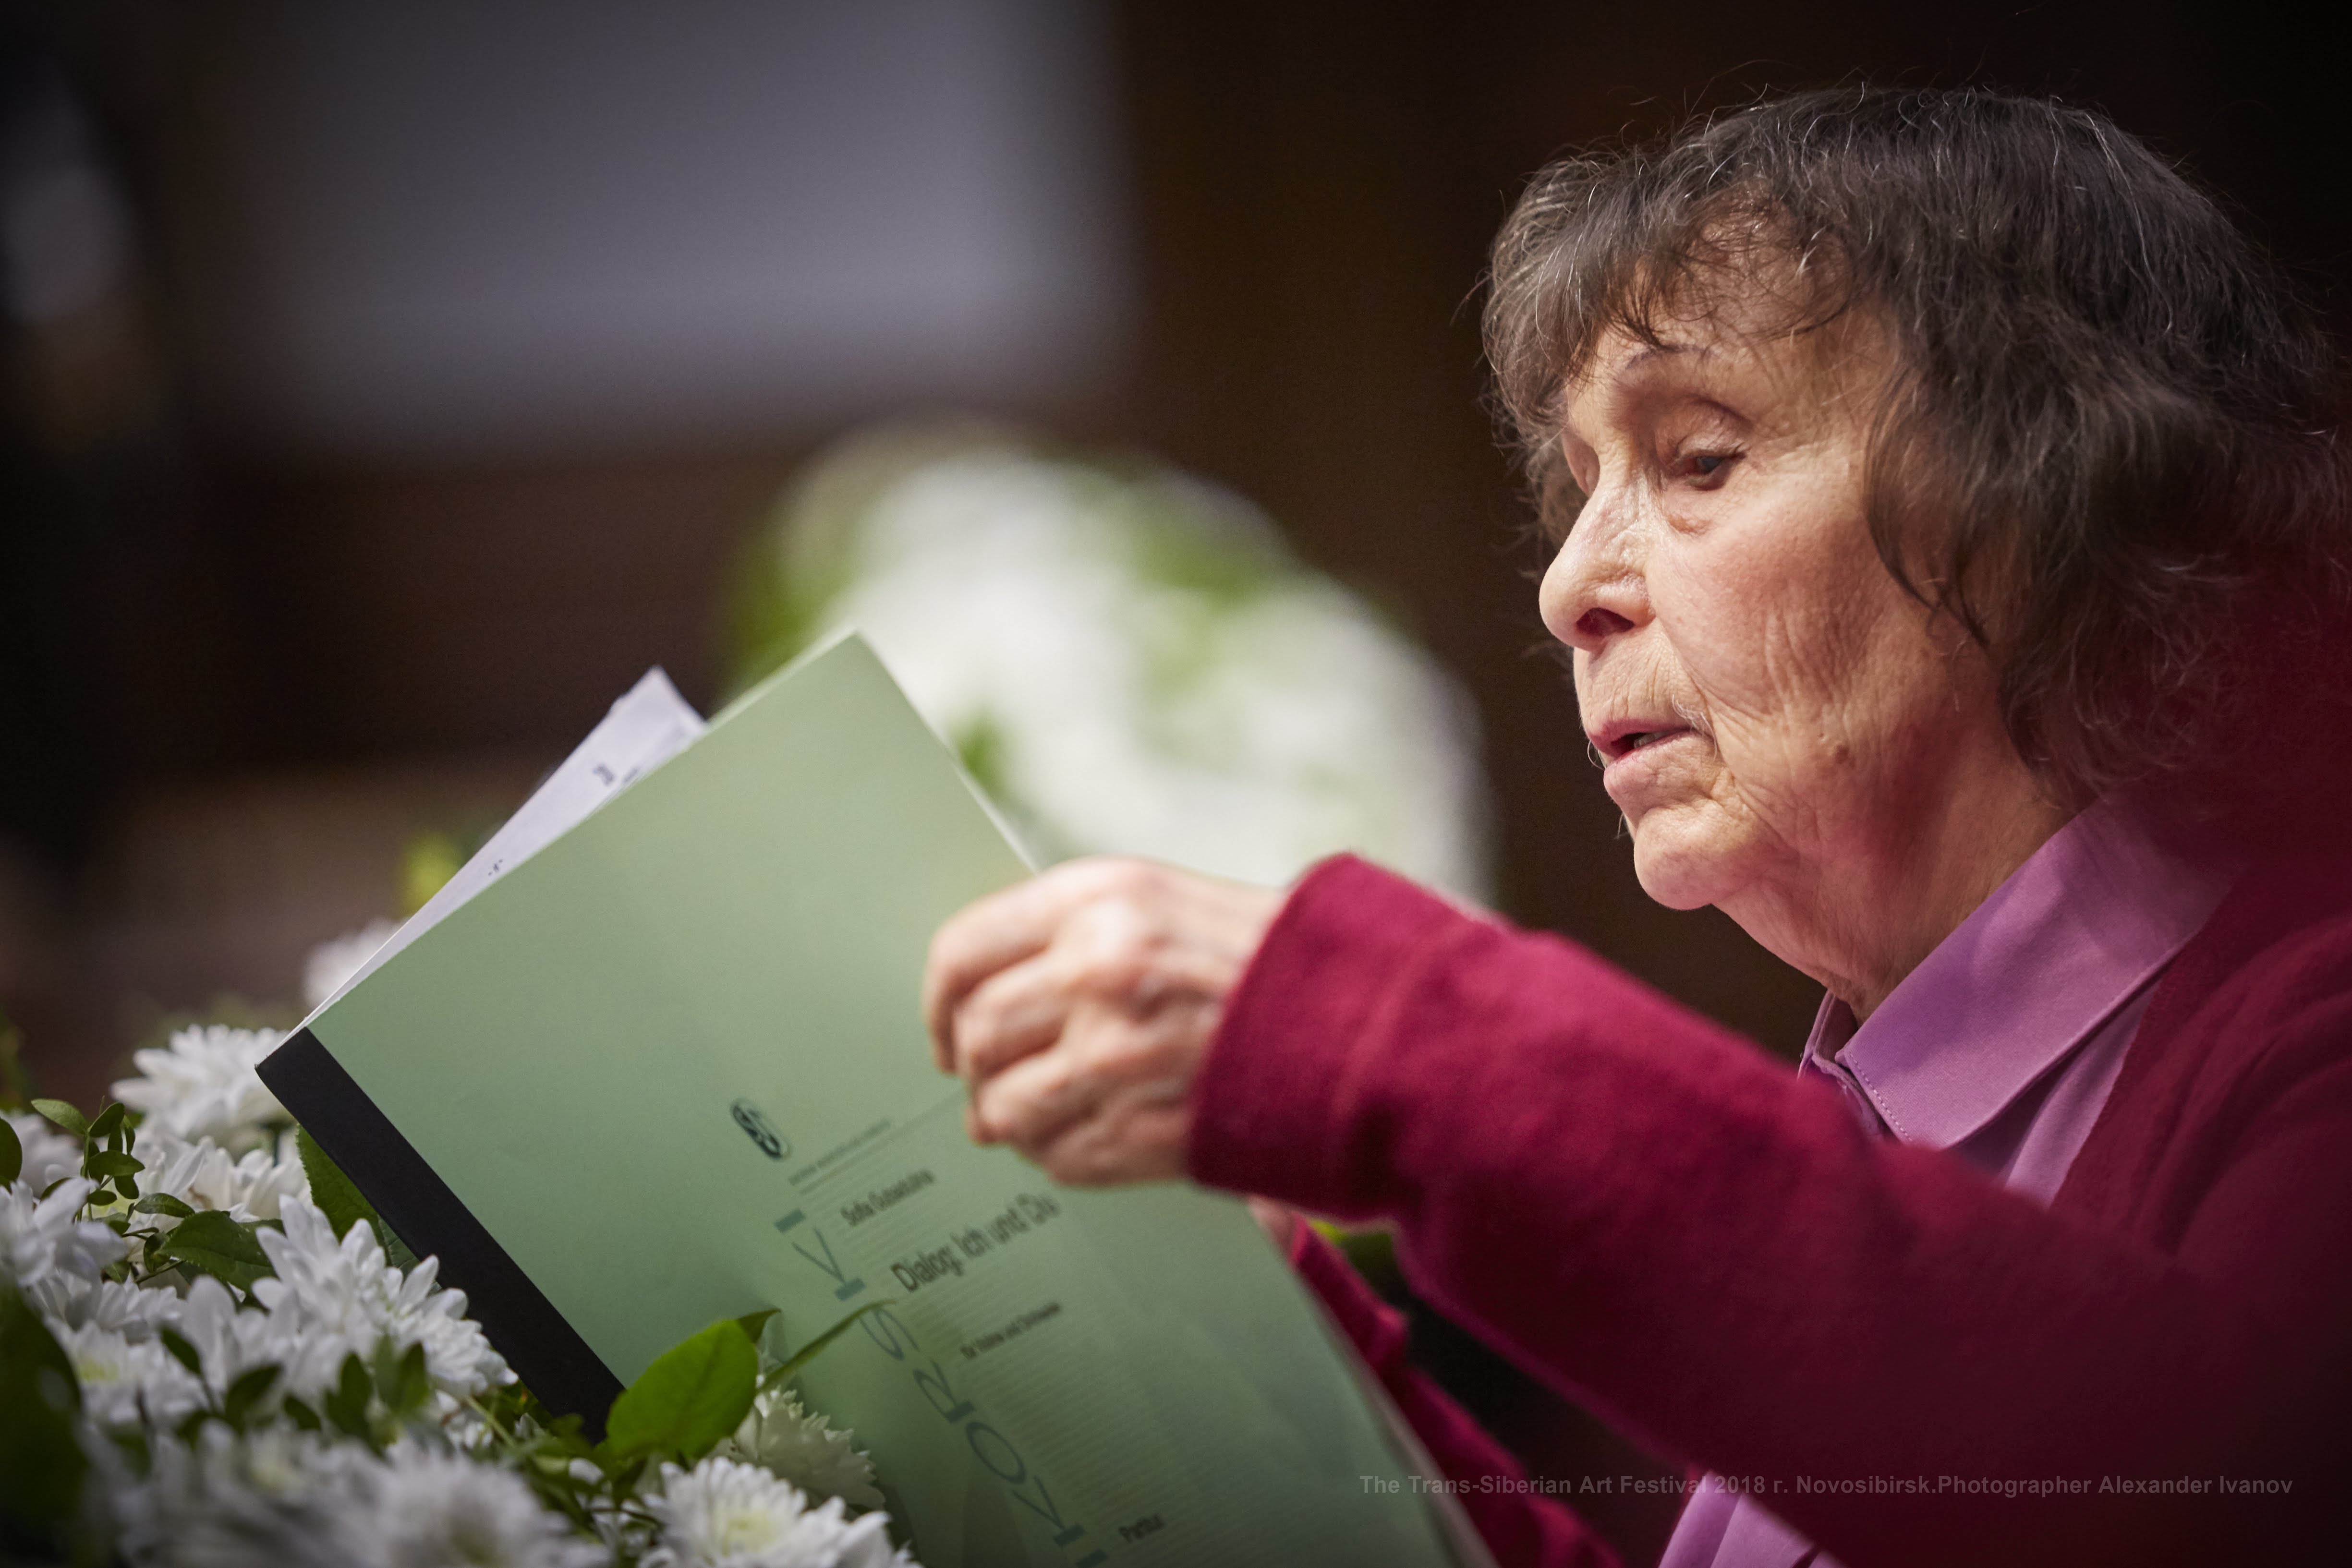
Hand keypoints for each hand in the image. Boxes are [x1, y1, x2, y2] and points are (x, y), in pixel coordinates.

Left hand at [923, 858, 1284, 1183]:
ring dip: (1008, 1118)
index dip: (936, 999)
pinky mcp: (1143, 1131)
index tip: (942, 1025)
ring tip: (1031, 1113)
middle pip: (976, 1034)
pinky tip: (1088, 1133)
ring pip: (1003, 1107)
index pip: (961, 953)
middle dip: (972, 1063)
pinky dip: (1057, 1154)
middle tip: (987, 1074)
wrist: (1362, 1021)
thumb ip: (1065, 934)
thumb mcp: (1159, 902)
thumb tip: (977, 993)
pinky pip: (1056, 1158)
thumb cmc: (1255, 956)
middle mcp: (1099, 973)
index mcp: (1099, 901)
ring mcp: (1118, 1058)